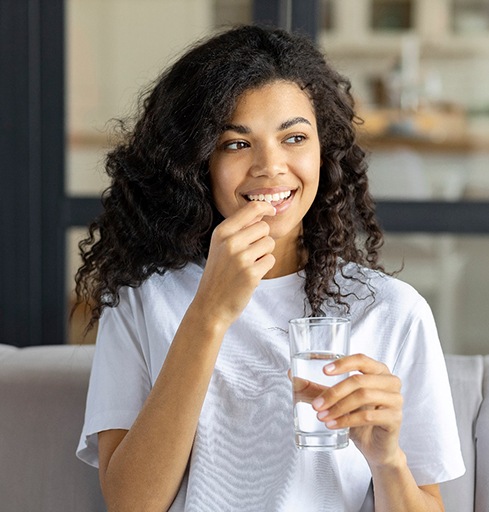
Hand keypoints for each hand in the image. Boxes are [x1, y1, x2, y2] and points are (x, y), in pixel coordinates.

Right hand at [193, 201, 275, 327]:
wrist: (210, 306)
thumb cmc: (218, 275)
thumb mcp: (220, 247)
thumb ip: (238, 229)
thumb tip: (262, 212)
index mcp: (221, 232)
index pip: (251, 208)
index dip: (265, 207)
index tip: (271, 211)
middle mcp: (230, 242)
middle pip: (264, 227)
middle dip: (262, 239)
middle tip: (250, 254)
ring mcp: (241, 258)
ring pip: (269, 243)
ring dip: (264, 254)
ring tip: (248, 265)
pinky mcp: (251, 274)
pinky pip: (270, 260)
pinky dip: (264, 268)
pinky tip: (251, 275)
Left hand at [294, 354, 403, 467]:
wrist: (375, 447)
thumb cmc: (358, 417)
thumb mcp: (336, 400)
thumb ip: (316, 388)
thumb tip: (291, 374)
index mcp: (377, 370)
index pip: (361, 359)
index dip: (342, 363)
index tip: (323, 371)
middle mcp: (390, 381)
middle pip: (358, 380)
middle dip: (333, 392)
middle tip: (316, 405)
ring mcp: (395, 399)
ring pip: (363, 397)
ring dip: (338, 407)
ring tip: (321, 417)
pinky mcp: (395, 418)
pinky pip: (369, 416)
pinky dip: (347, 420)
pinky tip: (333, 425)